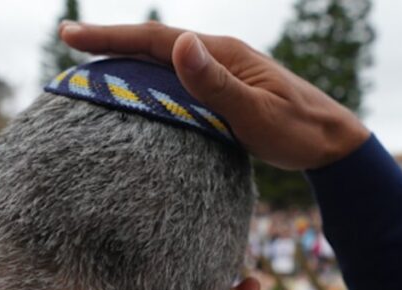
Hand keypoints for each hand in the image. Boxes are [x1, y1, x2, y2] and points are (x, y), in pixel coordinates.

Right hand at [60, 22, 370, 170]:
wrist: (333, 142)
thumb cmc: (297, 132)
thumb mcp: (256, 112)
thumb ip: (217, 83)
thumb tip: (180, 43)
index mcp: (222, 54)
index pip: (156, 39)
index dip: (111, 35)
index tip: (70, 34)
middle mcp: (219, 56)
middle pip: (155, 43)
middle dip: (111, 40)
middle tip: (69, 41)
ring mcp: (224, 72)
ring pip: (165, 61)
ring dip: (128, 58)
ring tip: (92, 66)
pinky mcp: (227, 91)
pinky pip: (178, 80)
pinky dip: (150, 79)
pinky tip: (140, 92)